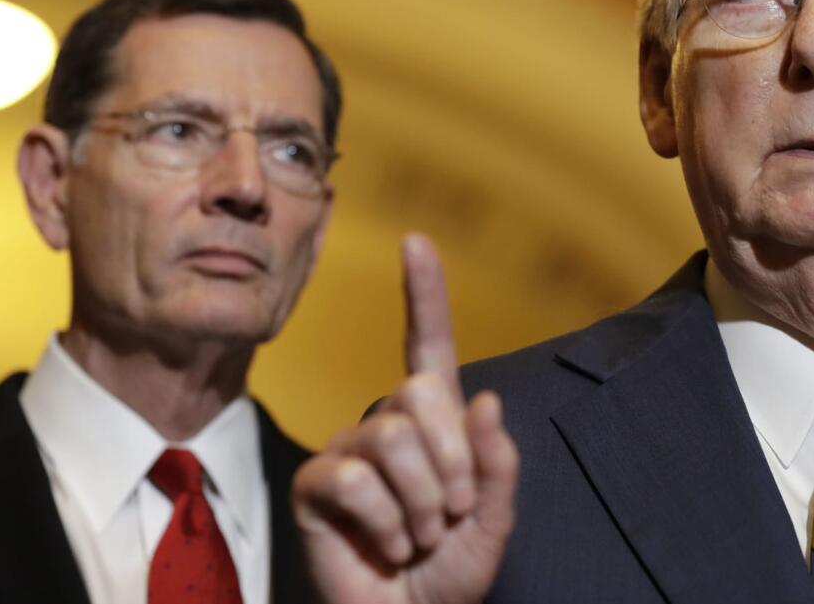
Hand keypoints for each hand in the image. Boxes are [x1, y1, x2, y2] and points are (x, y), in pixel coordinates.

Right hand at [293, 233, 518, 603]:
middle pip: (418, 392)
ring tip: (419, 536)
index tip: (416, 242)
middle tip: (451, 513)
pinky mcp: (316, 484)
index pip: (427, 346)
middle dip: (451, 461)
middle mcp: (387, 425)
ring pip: (390, 437)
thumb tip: (486, 399)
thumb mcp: (494, 520)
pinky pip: (354, 478)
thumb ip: (497, 463)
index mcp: (435, 424)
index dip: (424, 295)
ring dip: (423, 503)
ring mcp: (347, 452)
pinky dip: (387, 523)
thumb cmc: (451, 571)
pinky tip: (387, 546)